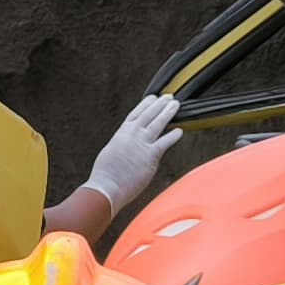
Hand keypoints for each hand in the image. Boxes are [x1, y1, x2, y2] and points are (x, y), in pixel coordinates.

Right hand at [83, 93, 182, 214]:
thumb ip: (122, 146)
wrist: (107, 186)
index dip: (146, 104)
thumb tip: (126, 146)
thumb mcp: (111, 152)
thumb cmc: (105, 175)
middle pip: (149, 114)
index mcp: (122, 133)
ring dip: (168, 112)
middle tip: (169, 97)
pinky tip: (179, 131)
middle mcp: (132, 135)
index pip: (136, 114)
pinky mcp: (151, 156)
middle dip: (160, 104)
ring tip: (176, 105)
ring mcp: (142, 144)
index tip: (153, 98)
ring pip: (158, 123)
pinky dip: (173, 136)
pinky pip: (165, 143)